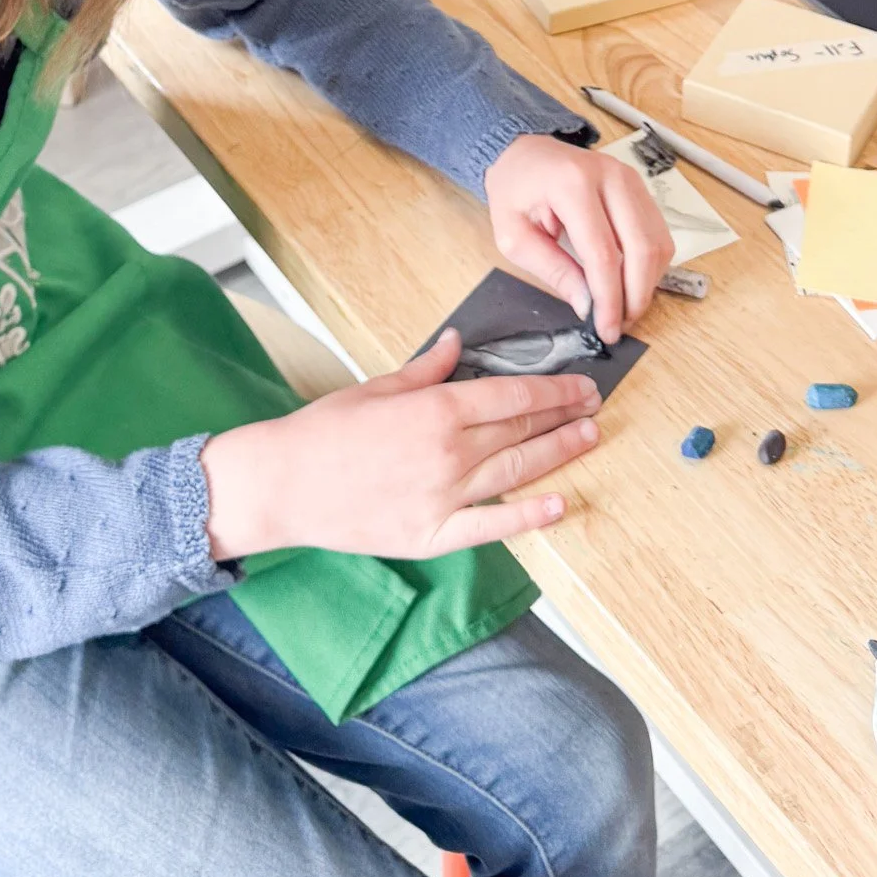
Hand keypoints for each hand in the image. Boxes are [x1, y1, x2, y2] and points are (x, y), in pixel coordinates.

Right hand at [200, 330, 600, 559]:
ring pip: (518, 470)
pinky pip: (493, 526)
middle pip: (522, 430)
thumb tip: (457, 343)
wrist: (283, 485)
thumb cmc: (323, 432)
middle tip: (594, 408)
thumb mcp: (377, 387)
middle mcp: (449, 452)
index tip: (580, 386)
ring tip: (590, 439)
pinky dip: (530, 515)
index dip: (554, 391)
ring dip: (560, 454)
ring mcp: (445, 496)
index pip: (513, 396)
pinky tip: (560, 504)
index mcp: (436, 409)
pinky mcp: (434, 534)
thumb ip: (426, 368)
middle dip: (564, 417)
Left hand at [484, 132, 673, 344]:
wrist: (524, 152)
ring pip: (657, 242)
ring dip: (647, 283)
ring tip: (624, 307)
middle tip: (620, 324)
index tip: (606, 329)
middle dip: (636, 295)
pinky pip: (658, 233)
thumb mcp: (514, 236)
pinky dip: (650, 265)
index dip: (609, 298)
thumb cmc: (515, 191)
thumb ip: (553, 270)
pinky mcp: (639, 187)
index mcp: (571, 185)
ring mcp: (630, 179)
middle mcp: (609, 177)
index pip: (603, 253)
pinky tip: (631, 282)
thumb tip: (587, 306)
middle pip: (642, 247)